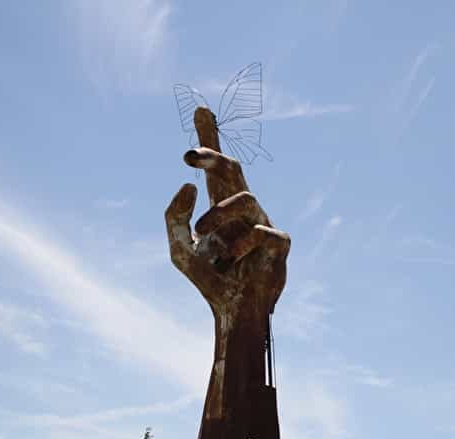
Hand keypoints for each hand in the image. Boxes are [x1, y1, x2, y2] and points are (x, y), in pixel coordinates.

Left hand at [164, 147, 289, 312]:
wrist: (233, 312)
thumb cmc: (209, 278)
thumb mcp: (179, 249)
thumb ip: (175, 218)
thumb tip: (188, 185)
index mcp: (220, 206)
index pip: (216, 168)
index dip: (210, 138)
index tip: (200, 110)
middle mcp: (243, 209)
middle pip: (234, 169)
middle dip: (214, 157)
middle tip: (190, 155)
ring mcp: (263, 222)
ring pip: (245, 198)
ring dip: (218, 215)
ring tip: (204, 237)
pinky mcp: (279, 244)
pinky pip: (263, 231)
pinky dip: (240, 244)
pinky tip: (229, 261)